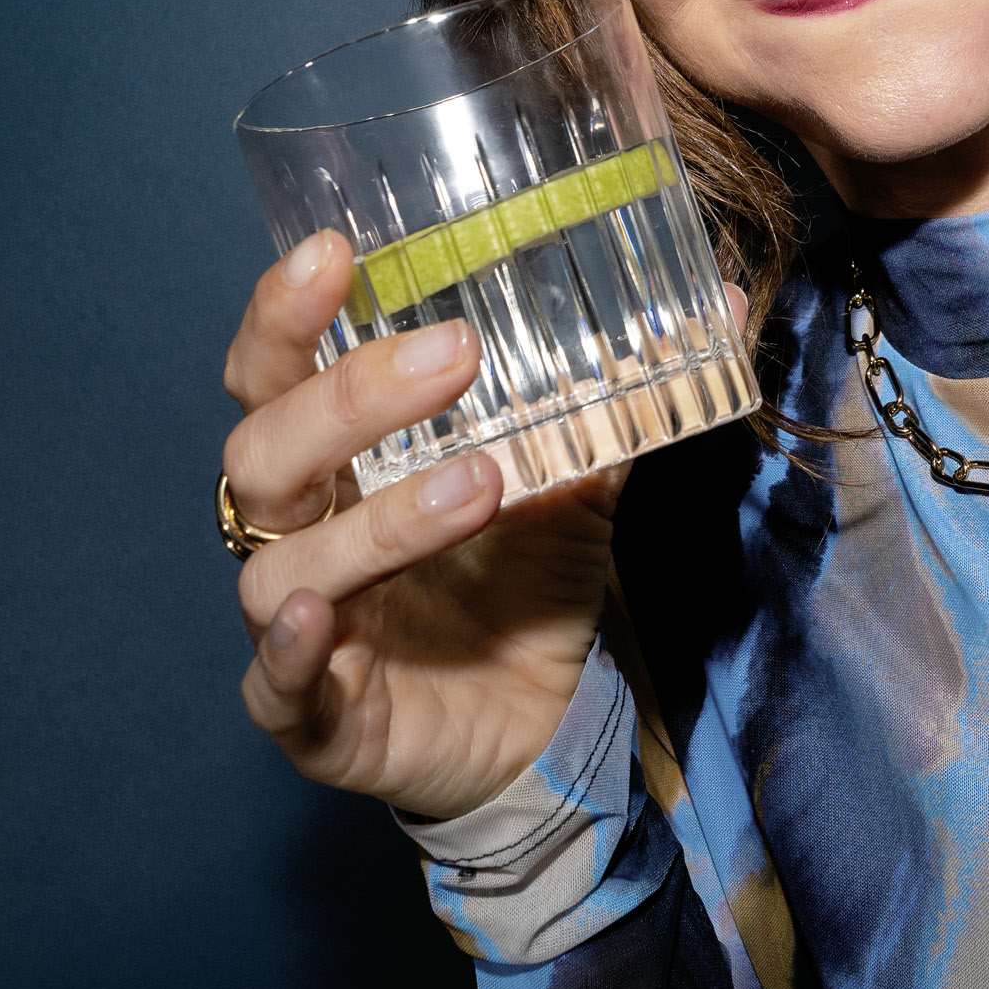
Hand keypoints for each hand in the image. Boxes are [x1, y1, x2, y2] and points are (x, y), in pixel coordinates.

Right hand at [220, 230, 625, 820]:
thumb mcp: (573, 486)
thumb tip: (721, 298)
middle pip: (267, 449)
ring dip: (380, 519)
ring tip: (480, 481)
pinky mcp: (312, 717)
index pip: (275, 370)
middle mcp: (300, 533)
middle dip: (350, 396)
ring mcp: (298, 625)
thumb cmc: (520, 595)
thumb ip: (616, 401)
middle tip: (454, 354)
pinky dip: (288, 651)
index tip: (336, 251)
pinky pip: (273, 684)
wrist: (539, 737)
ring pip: (286, 561)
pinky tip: (323, 617)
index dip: (286, 313)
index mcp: (337, 463)